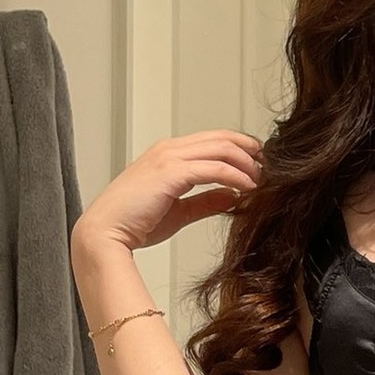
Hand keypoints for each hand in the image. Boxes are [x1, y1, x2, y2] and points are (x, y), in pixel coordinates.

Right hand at [73, 130, 264, 255]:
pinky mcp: (170, 174)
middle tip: (269, 169)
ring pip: (221, 149)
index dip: (241, 148)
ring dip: (247, 164)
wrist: (104, 235)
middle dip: (250, 152)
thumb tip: (233, 195)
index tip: (260, 164)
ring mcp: (168, 158)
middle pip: (222, 139)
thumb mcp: (179, 210)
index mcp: (168, 153)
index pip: (213, 139)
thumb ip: (206, 200)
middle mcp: (169, 150)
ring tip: (262, 181)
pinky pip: (214, 169)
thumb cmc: (134, 223)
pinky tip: (248, 189)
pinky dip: (236, 176)